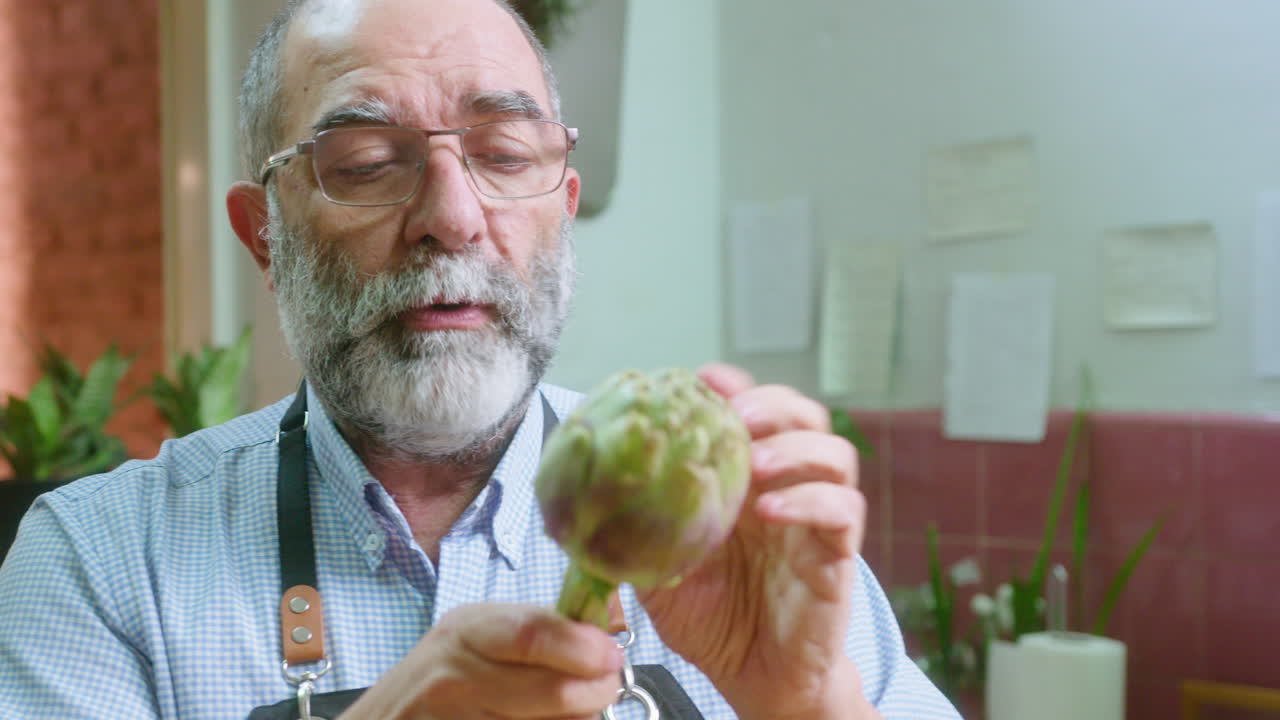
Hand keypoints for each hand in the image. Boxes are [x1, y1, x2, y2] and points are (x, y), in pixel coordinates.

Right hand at [338, 603, 622, 719]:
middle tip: (606, 686)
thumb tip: (611, 613)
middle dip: (595, 691)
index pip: (532, 634)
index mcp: (466, 632)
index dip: (583, 647)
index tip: (611, 655)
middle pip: (552, 690)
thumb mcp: (480, 635)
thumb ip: (542, 627)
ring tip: (572, 709)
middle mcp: (455, 679)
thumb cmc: (444, 677)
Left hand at [638, 364, 869, 719]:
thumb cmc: (710, 620)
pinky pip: (843, 509)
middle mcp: (786, 489)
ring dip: (794, 448)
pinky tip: (769, 510)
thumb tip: (592, 489)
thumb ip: (640, 526)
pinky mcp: (838, 554)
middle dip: (771, 404)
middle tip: (735, 418)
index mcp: (746, 480)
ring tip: (754, 465)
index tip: (703, 380)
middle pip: (805, 416)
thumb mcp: (660, 567)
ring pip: (836, 454)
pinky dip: (810, 499)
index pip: (755, 411)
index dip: (735, 386)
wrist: (751, 678)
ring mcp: (816, 519)